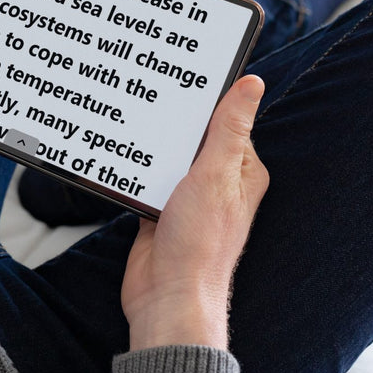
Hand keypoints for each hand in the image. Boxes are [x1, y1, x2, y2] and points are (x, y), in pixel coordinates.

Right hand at [122, 74, 267, 350]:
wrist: (168, 296)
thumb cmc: (201, 245)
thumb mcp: (217, 174)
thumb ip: (230, 128)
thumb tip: (252, 85)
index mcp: (242, 172)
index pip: (228, 121)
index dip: (208, 100)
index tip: (186, 76)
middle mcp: (217, 184)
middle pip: (193, 138)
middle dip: (174, 122)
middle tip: (150, 94)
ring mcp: (187, 199)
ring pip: (166, 158)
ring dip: (150, 148)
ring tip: (133, 124)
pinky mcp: (159, 212)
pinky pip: (144, 180)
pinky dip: (133, 172)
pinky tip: (120, 159)